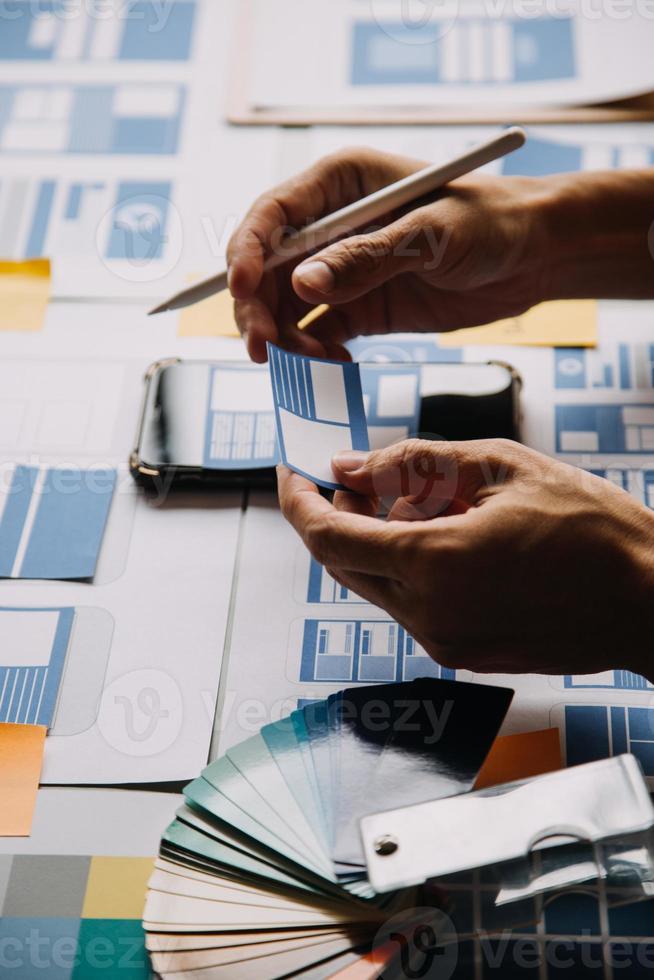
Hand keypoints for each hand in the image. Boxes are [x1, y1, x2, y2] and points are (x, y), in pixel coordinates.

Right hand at [227, 147, 554, 361]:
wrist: (533, 256)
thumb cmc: (492, 221)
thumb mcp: (431, 234)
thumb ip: (367, 259)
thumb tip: (302, 285)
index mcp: (341, 183)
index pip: (273, 214)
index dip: (246, 251)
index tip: (240, 291)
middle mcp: (332, 225)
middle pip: (267, 267)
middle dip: (256, 308)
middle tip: (261, 350)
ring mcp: (342, 269)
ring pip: (285, 306)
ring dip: (284, 338)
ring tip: (311, 361)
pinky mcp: (358, 306)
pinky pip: (317, 332)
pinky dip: (313, 354)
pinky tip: (331, 366)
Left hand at [277, 440, 653, 678]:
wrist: (651, 601)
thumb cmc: (592, 528)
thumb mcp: (500, 467)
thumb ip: (413, 463)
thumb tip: (350, 466)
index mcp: (434, 562)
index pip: (326, 535)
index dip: (297, 499)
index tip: (291, 469)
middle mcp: (428, 613)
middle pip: (343, 561)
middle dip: (335, 513)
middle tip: (357, 474)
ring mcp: (444, 641)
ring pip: (374, 582)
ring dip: (374, 538)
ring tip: (416, 496)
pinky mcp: (462, 653)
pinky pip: (408, 602)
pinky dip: (404, 564)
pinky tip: (441, 532)